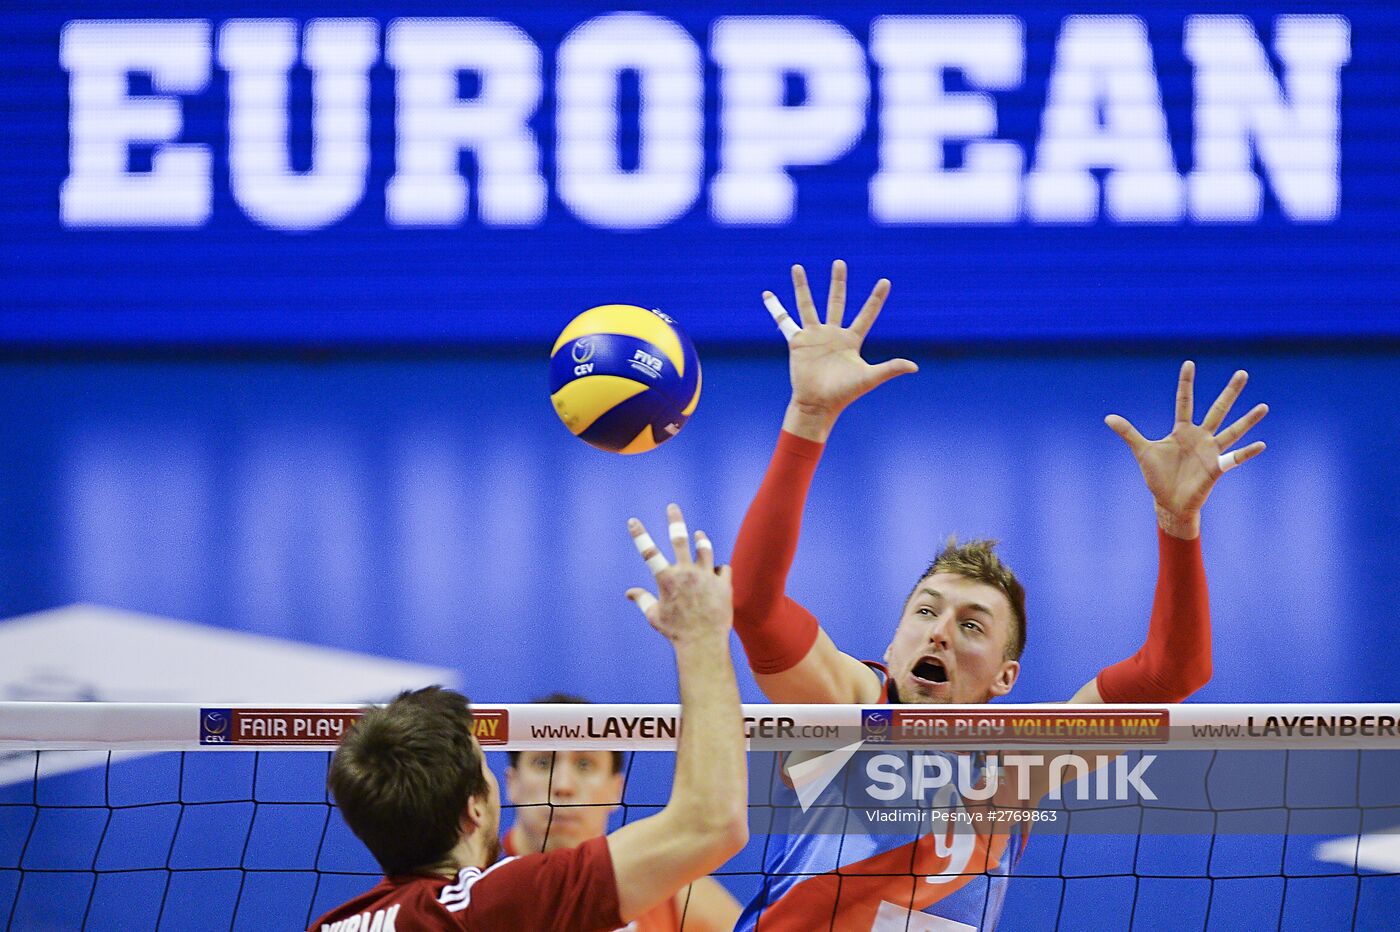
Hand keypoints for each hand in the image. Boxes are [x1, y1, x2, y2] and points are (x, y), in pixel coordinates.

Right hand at [626, 503, 732, 643]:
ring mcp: (706, 576)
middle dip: (674, 521)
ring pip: (705, 548)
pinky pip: (722, 567)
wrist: (703, 643)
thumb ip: (642, 600)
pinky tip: (715, 575)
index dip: (639, 535)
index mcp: (666, 580)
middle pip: (680, 539)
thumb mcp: (654, 616)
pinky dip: (718, 570)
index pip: (649, 553)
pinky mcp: (723, 583)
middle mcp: (686, 573)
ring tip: (699, 537)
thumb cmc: (675, 631)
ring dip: (701, 541)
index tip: (632, 521)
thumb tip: (629, 592)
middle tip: (672, 507)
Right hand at [763, 260, 917, 441]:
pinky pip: (784, 321)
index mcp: (851, 340)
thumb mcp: (869, 378)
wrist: (818, 404)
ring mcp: (814, 336)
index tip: (885, 281)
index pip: (867, 314)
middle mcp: (833, 333)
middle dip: (838, 282)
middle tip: (839, 262)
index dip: (876, 298)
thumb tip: (915, 366)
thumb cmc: (844, 394)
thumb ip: (890, 368)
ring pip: (807, 305)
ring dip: (802, 287)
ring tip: (797, 267)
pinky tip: (767, 293)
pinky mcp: (797, 341)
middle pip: (836, 301)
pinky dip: (775, 308)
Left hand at [1106, 361, 1267, 539]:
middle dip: (1229, 392)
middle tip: (1242, 373)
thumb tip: (1108, 418)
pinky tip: (1261, 444)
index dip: (1186, 383)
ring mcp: (1210, 451)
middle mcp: (1200, 436)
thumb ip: (1128, 433)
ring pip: (1232, 431)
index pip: (1184, 401)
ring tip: (1264, 406)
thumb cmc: (1157, 476)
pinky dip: (1246, 453)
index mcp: (1182, 430)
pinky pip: (1234, 458)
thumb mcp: (1142, 451)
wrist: (1168, 501)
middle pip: (1217, 409)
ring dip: (1248, 420)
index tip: (1189, 363)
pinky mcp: (1216, 468)